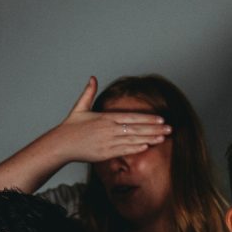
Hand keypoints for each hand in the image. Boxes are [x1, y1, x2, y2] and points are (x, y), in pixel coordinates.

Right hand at [46, 76, 170, 162]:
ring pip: (133, 140)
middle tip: (170, 128)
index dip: (148, 118)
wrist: (61, 144)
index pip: (131, 117)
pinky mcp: (105, 154)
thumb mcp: (80, 107)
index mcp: (105, 118)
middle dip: (155, 129)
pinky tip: (148, 146)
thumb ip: (88, 92)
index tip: (161, 118)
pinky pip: (124, 151)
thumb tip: (92, 77)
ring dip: (149, 139)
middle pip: (137, 129)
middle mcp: (109, 130)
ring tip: (164, 138)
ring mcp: (108, 142)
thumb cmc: (71, 126)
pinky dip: (136, 149)